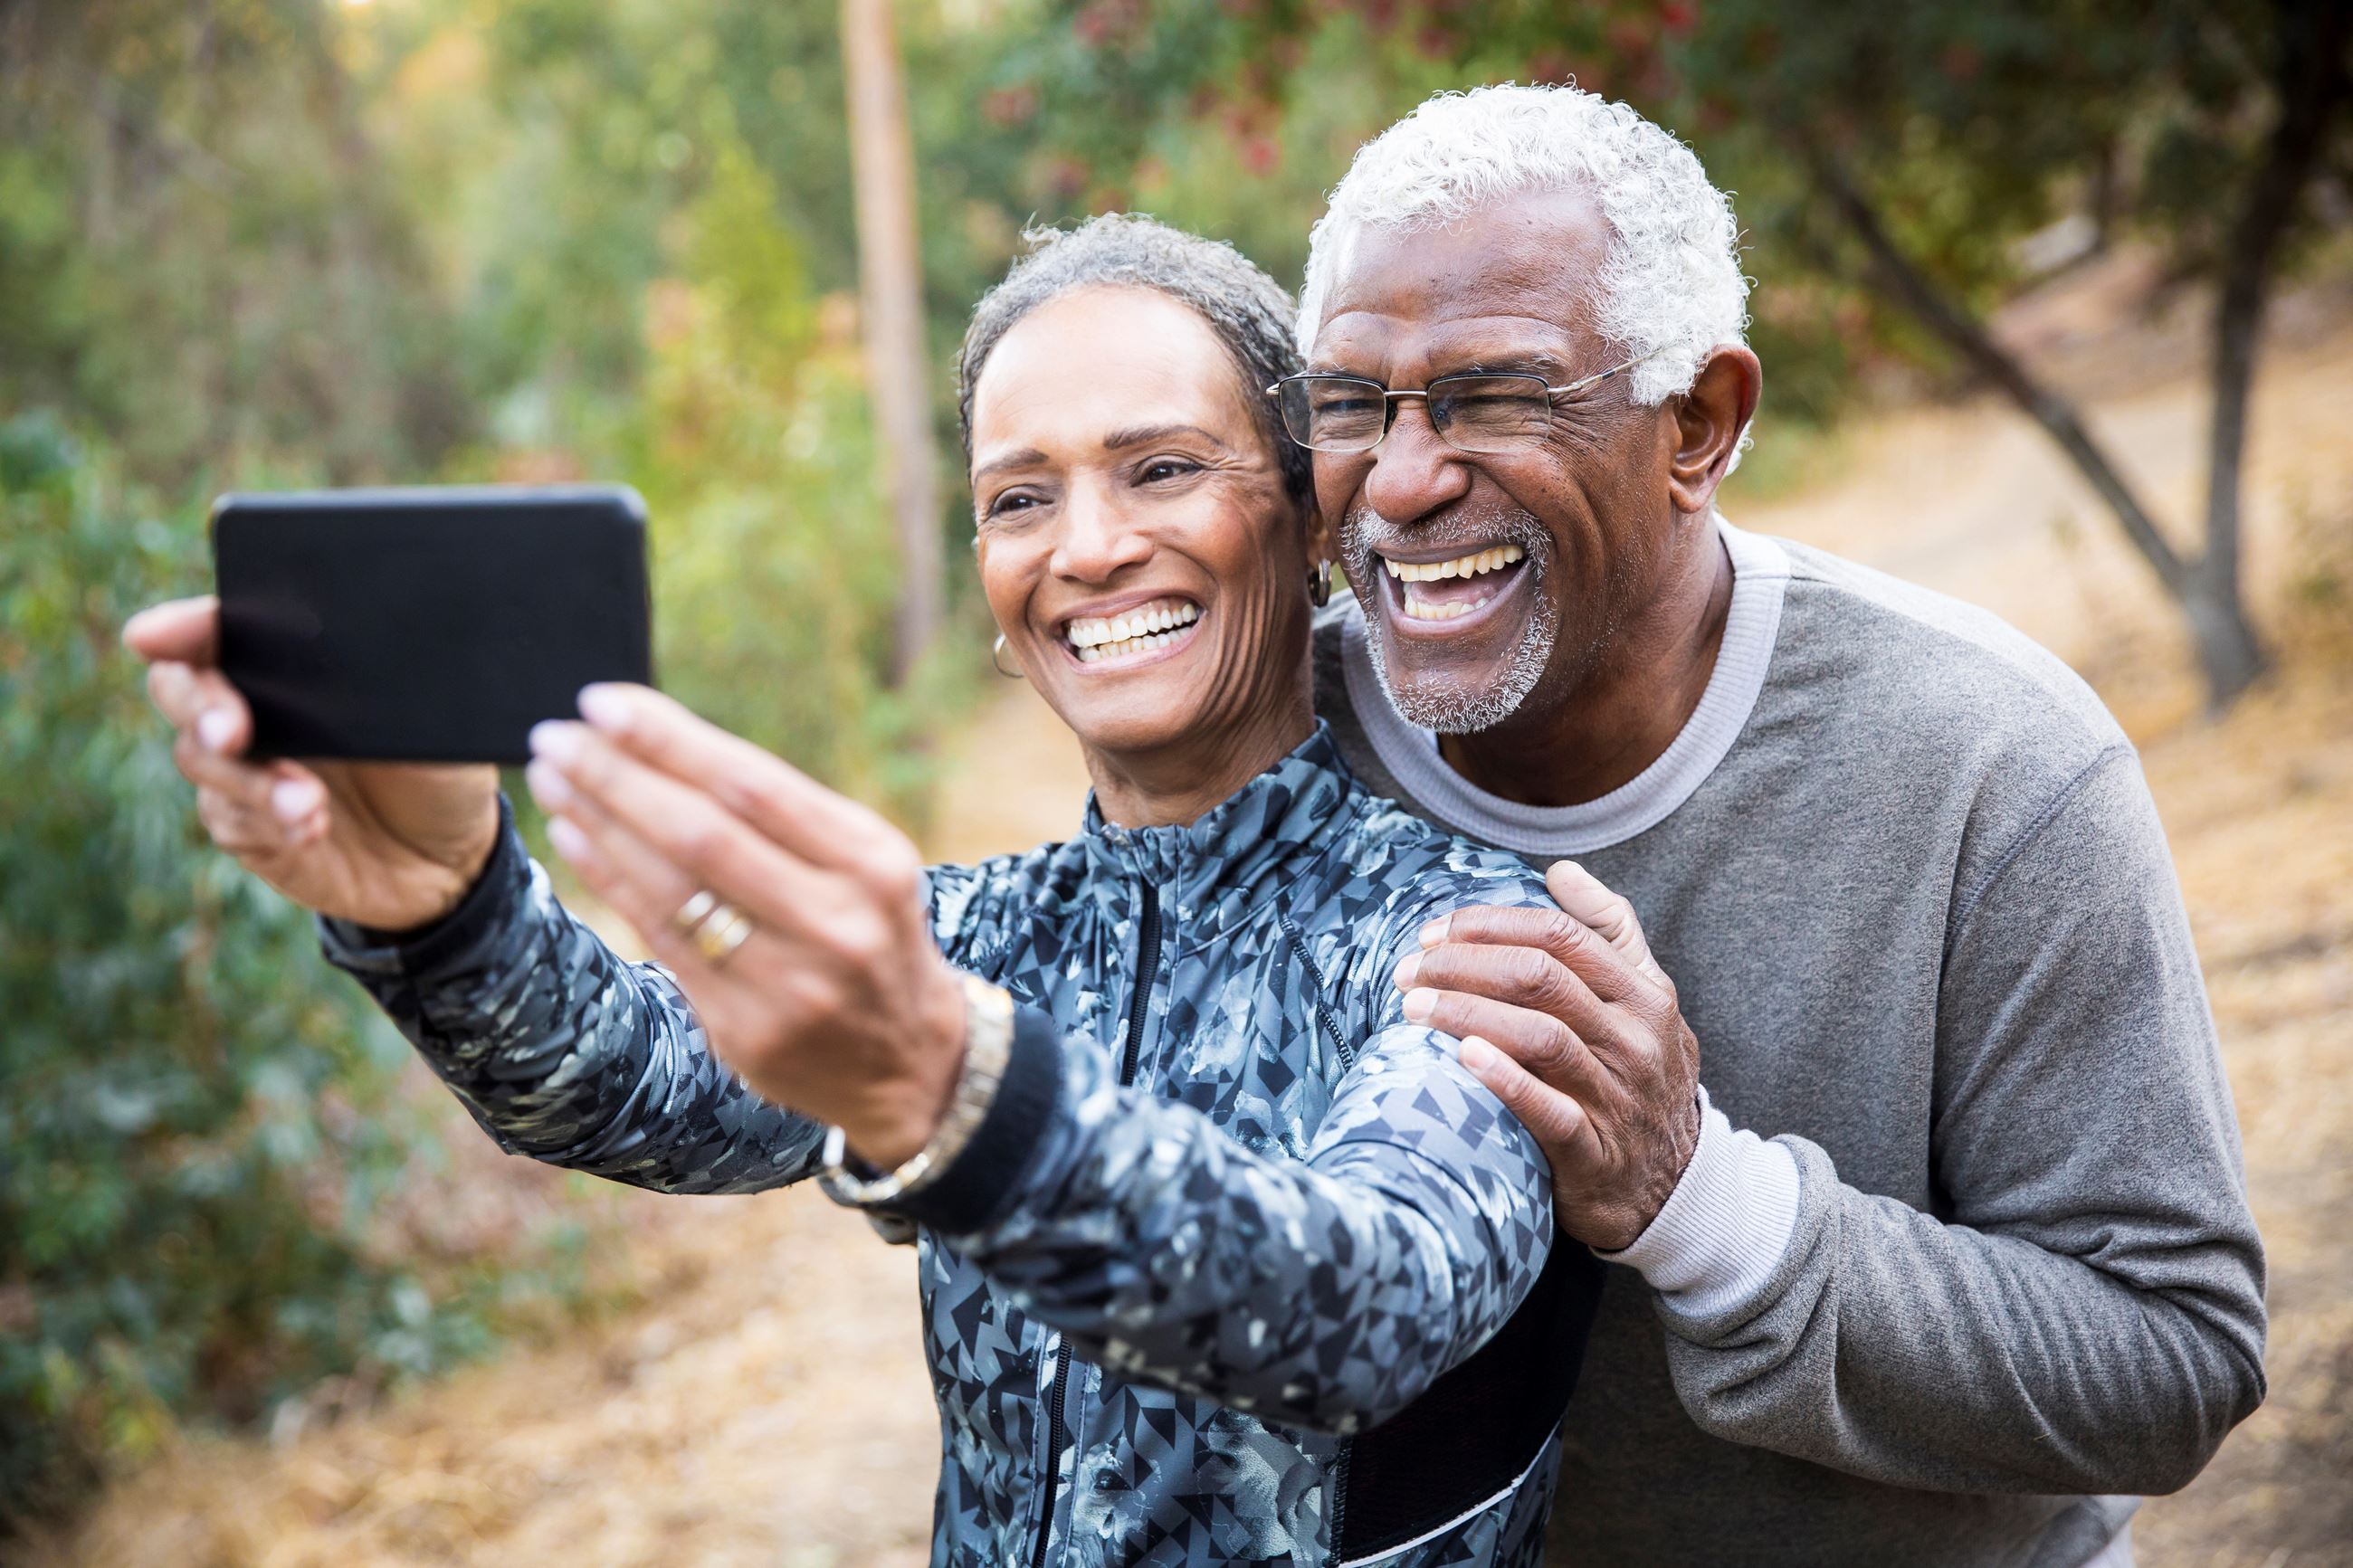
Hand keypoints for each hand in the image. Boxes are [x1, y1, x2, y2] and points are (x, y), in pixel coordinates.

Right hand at [124, 597, 499, 929]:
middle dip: (199, 705)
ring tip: (308, 802)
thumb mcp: (439, 724)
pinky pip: (231, 819)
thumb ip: (393, 688)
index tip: (152, 635)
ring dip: (252, 780)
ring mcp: (246, 769)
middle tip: (231, 731)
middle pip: (183, 688)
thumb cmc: (442, 771)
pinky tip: (311, 829)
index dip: (182, 627)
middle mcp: (256, 708)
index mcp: (295, 663)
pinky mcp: (250, 829)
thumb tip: (370, 653)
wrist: (453, 860)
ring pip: (202, 759)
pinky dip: (269, 823)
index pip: (223, 629)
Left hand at [522, 683, 966, 1168]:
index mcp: (873, 862)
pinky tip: (575, 839)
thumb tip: (662, 743)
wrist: (910, 1061)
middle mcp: (837, 922)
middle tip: (555, 736)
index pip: (753, 785)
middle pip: (702, 834)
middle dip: (617, 777)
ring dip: (599, 824)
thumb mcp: (863, 863)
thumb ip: (783, 815)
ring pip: (671, 889)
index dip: (670, 741)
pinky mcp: (746, 1032)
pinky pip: (660, 942)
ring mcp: (790, 984)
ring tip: (553, 778)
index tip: (604, 702)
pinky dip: (609, 882)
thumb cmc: (869, 930)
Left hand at [1394, 860, 1700, 1251]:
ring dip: (1466, 1013)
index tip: (1434, 932)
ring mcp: (1617, 1096)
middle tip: (1409, 970)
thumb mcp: (1648, 1000)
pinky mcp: (1594, 1152)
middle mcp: (1634, 1039)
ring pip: (1539, 1036)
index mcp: (1643, 995)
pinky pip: (1548, 1110)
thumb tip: (1561, 871)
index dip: (1490, 925)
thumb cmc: (1641, 1077)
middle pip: (1540, 978)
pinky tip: (1462, 1056)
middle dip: (1463, 965)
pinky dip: (1505, 1079)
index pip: (1560, 935)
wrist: (1674, 1186)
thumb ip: (1611, 931)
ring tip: (1412, 1006)